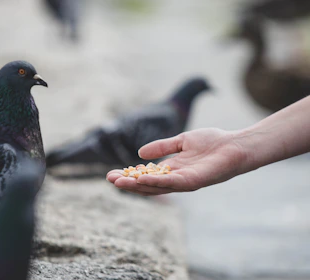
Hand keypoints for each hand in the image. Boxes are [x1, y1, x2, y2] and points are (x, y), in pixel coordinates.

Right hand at [106, 128, 246, 195]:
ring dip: (137, 185)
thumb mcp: (181, 141)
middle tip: (110, 179)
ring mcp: (184, 182)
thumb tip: (140, 152)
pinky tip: (141, 180)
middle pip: (148, 185)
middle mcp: (176, 179)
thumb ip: (162, 147)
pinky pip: (171, 183)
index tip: (113, 173)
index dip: (130, 175)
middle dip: (128, 183)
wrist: (236, 145)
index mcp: (172, 169)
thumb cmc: (213, 142)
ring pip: (156, 187)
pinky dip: (155, 182)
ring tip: (119, 182)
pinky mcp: (193, 181)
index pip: (147, 175)